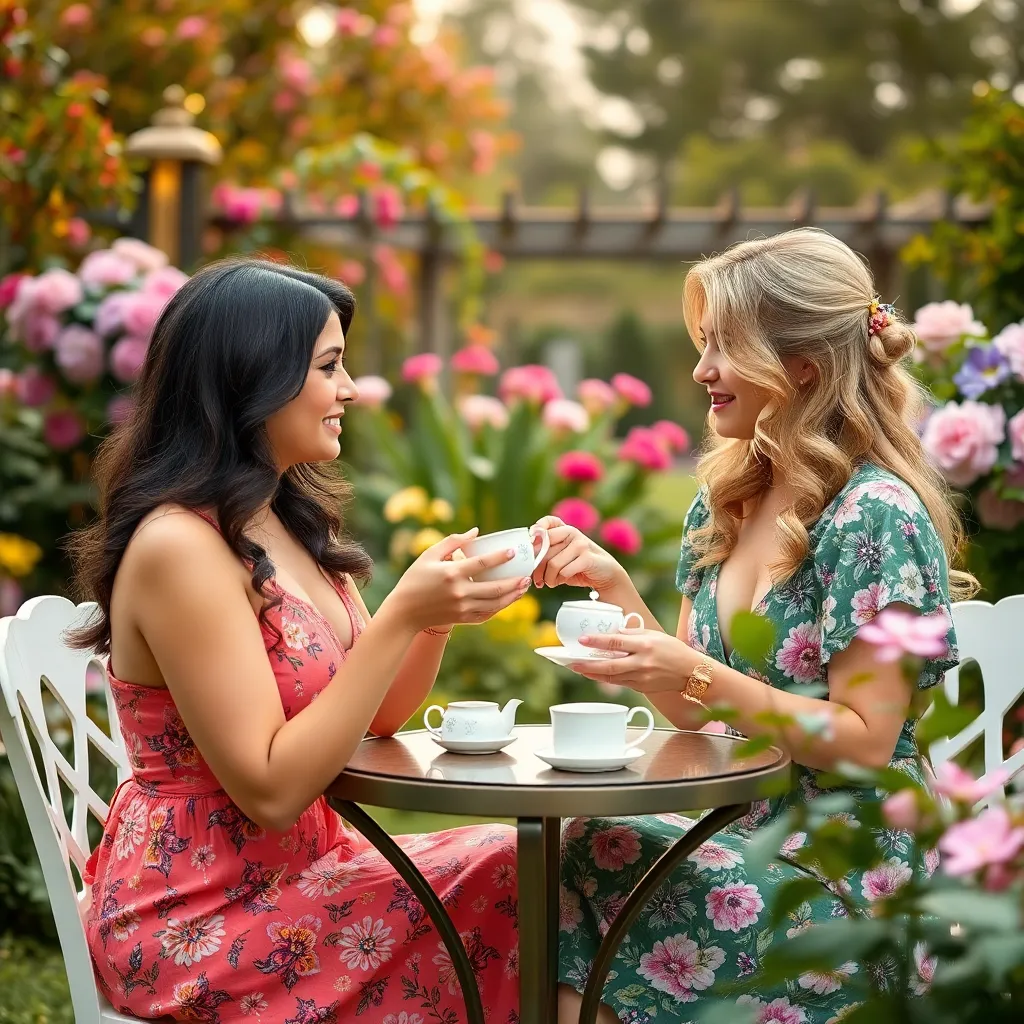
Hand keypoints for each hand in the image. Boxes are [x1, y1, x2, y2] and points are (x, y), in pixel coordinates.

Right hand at [388, 528, 528, 631]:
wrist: (404, 612)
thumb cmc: (415, 579)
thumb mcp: (429, 555)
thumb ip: (453, 541)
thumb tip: (476, 532)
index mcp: (451, 573)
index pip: (482, 564)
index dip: (500, 557)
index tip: (513, 552)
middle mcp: (459, 592)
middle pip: (494, 588)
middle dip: (514, 582)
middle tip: (527, 575)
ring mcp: (462, 608)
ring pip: (494, 604)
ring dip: (512, 596)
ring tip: (523, 588)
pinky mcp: (462, 619)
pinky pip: (486, 615)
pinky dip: (499, 608)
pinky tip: (508, 600)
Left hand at [530, 516, 625, 591]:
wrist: (606, 575)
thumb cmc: (578, 566)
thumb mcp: (561, 557)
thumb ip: (547, 552)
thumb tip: (527, 557)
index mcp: (566, 530)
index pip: (548, 521)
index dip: (537, 529)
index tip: (531, 541)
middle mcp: (573, 533)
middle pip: (544, 548)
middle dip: (537, 567)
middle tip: (537, 579)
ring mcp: (581, 544)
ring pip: (552, 563)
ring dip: (548, 577)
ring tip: (551, 582)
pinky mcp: (587, 558)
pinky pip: (564, 570)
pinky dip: (559, 579)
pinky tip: (560, 581)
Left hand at [568, 628, 697, 692]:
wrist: (691, 672)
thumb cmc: (673, 650)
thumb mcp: (654, 634)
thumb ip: (632, 633)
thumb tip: (613, 634)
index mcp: (645, 646)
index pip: (616, 642)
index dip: (597, 641)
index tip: (582, 639)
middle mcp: (642, 663)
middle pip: (610, 665)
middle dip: (588, 664)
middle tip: (572, 662)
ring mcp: (641, 678)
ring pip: (612, 677)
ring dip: (593, 673)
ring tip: (578, 668)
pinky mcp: (641, 687)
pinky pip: (620, 682)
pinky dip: (606, 678)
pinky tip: (596, 674)